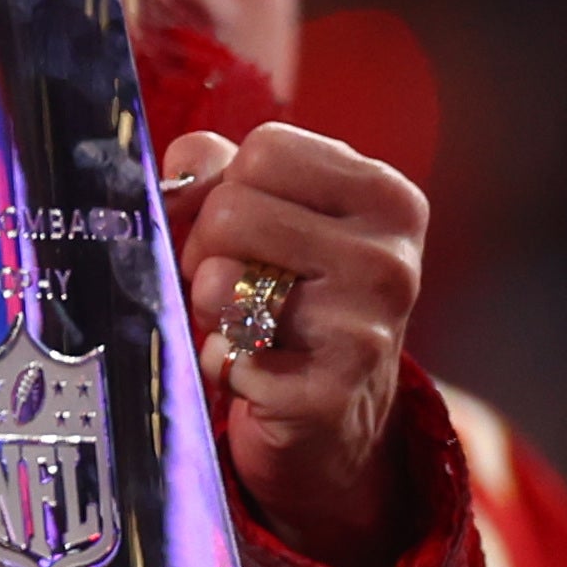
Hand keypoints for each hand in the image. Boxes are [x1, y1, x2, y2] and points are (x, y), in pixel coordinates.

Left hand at [169, 122, 424, 566]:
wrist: (335, 417)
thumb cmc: (292, 293)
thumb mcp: (270, 213)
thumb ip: (217, 168)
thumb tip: (178, 170)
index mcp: (386, 198)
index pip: (267, 148)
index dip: (230, 185)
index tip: (247, 225)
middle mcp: (389, 260)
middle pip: (232, 210)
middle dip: (207, 247)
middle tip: (234, 282)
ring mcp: (366, 329)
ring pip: (222, 279)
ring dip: (206, 304)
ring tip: (238, 321)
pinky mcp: (330, 394)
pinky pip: (226, 355)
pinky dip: (218, 362)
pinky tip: (251, 370)